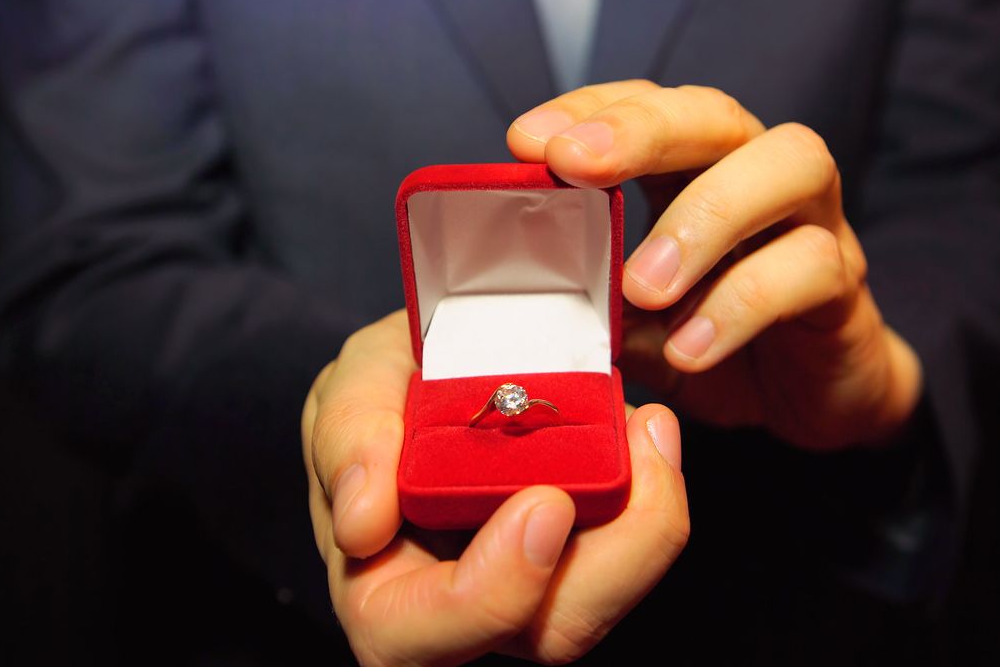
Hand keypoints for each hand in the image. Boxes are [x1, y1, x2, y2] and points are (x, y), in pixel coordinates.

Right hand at [302, 310, 689, 664]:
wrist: (444, 364)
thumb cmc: (390, 386)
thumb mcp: (355, 382)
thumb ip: (348, 436)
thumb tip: (361, 521)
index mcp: (379, 581)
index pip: (410, 634)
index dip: (484, 593)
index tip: (545, 505)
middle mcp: (464, 606)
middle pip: (548, 632)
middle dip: (618, 556)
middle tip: (642, 448)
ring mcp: (534, 584)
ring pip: (605, 595)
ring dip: (648, 519)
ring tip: (651, 427)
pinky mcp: (587, 552)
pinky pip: (631, 551)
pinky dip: (650, 496)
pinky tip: (649, 431)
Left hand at [508, 80, 922, 448]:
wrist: (813, 403)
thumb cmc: (716, 343)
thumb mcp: (637, 323)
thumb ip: (595, 299)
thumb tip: (526, 292)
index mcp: (700, 171)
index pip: (651, 106)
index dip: (592, 108)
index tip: (527, 138)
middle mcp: (763, 177)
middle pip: (718, 114)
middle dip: (642, 130)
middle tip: (573, 164)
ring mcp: (818, 223)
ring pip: (791, 166)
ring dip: (705, 217)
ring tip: (643, 286)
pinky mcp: (847, 287)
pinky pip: (811, 267)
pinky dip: (740, 306)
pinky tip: (688, 350)